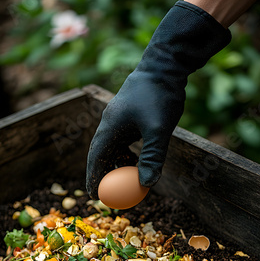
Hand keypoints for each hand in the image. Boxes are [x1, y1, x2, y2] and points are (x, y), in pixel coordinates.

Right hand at [86, 1, 230, 198]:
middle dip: (104, 174)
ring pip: (114, 148)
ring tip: (125, 181)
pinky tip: (136, 162)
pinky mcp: (131, 116)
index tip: (92, 195)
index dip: (93, 177)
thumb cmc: (159, 96)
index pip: (96, 157)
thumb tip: (147, 184)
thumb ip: (152, 157)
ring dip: (117, 165)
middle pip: (102, 154)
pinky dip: (127, 154)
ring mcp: (121, 118)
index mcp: (110, 126)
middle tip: (109, 193)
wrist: (166, 65)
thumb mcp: (158, 130)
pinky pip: (124, 141)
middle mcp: (111, 123)